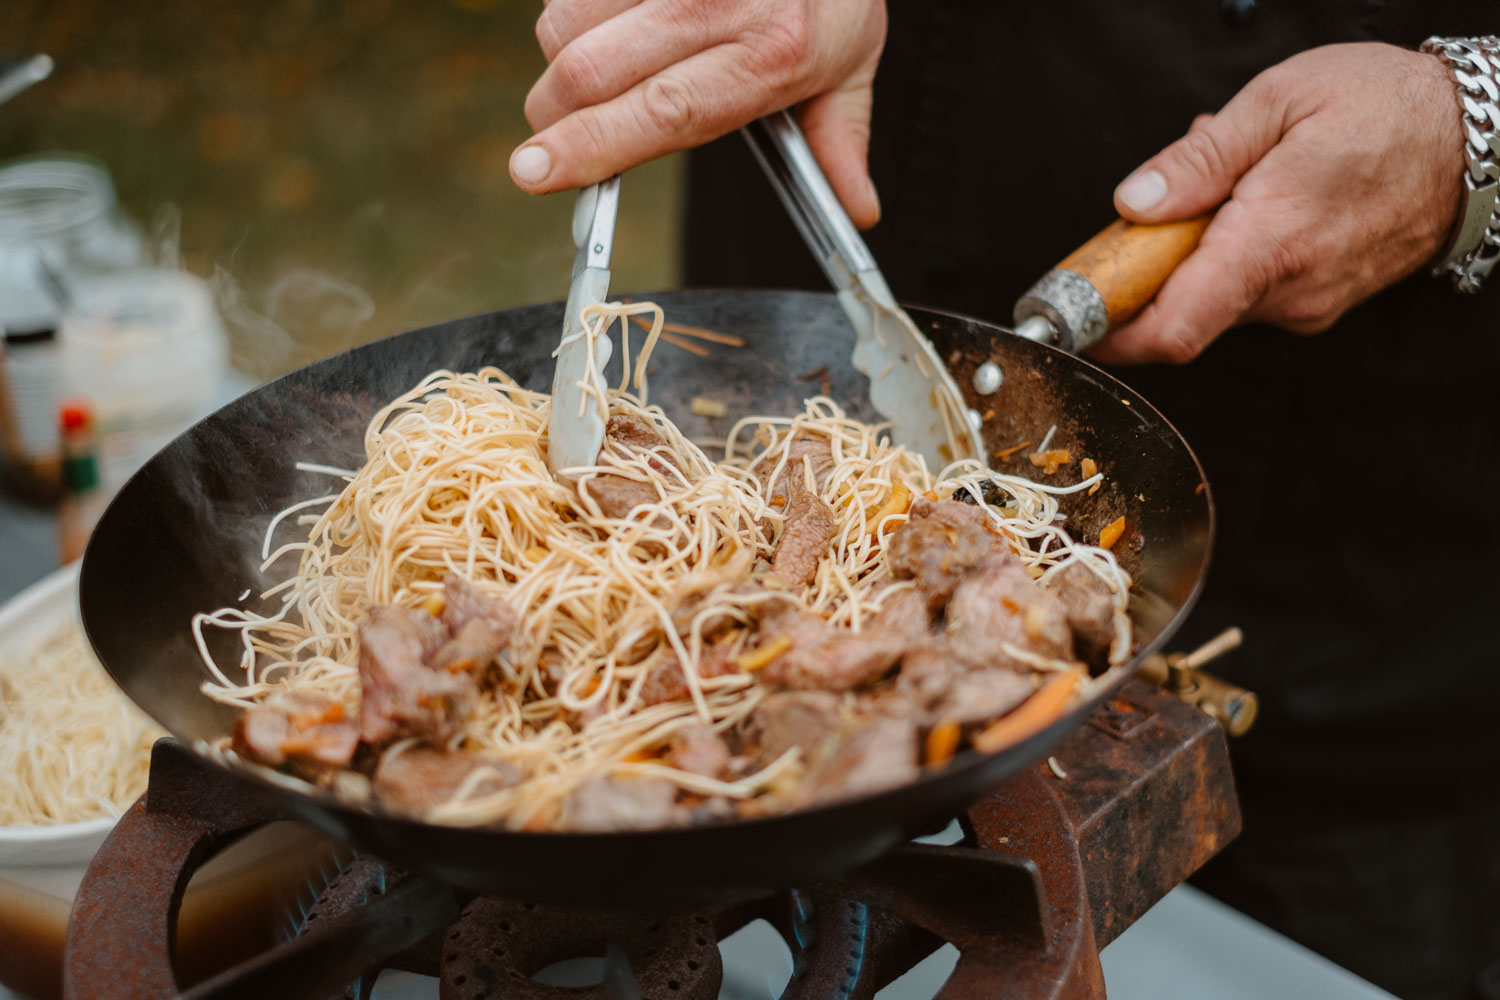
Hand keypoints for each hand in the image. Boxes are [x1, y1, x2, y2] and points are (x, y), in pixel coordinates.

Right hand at [511, 0, 886, 227]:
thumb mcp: (852, 57)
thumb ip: (840, 136)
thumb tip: (859, 208)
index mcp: (770, 54)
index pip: (661, 114)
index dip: (589, 147)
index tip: (536, 173)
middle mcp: (714, 2)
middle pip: (589, 72)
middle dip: (552, 118)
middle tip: (547, 144)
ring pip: (564, 25)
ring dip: (562, 59)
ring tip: (603, 67)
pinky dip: (574, 12)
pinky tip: (613, 21)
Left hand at [1091, 42, 1465, 364]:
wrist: (1479, 142)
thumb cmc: (1386, 109)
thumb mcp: (1278, 101)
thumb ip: (1199, 158)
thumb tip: (1135, 201)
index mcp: (1270, 242)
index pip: (1175, 327)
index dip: (1113, 336)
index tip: (1075, 321)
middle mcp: (1289, 291)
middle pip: (1181, 313)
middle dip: (1148, 274)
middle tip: (1146, 218)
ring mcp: (1308, 304)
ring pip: (1214, 301)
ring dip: (1193, 259)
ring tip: (1224, 189)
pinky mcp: (1319, 304)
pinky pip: (1250, 293)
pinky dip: (1230, 258)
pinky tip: (1253, 206)